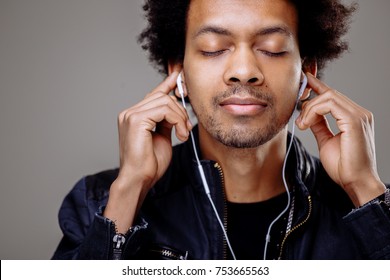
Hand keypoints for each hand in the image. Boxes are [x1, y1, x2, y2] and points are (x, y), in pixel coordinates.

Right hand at [117, 71, 191, 188]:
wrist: (139, 179)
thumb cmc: (149, 163)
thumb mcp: (162, 137)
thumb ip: (165, 121)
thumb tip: (175, 109)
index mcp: (134, 116)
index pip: (153, 94)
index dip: (168, 84)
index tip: (179, 76)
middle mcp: (129, 113)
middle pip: (162, 97)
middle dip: (180, 111)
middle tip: (185, 129)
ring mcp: (130, 115)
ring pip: (165, 101)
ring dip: (180, 117)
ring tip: (183, 134)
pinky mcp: (135, 120)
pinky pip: (164, 109)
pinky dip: (177, 120)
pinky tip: (179, 134)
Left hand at [296, 73, 384, 205]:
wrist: (356, 182)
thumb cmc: (343, 166)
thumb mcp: (326, 141)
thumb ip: (319, 125)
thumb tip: (309, 115)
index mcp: (353, 117)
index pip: (334, 95)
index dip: (318, 85)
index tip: (304, 79)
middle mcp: (359, 113)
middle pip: (329, 93)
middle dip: (309, 101)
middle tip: (299, 120)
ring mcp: (359, 115)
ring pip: (329, 96)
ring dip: (310, 109)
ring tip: (303, 125)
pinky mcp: (356, 121)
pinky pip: (331, 104)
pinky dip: (315, 111)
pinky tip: (307, 124)